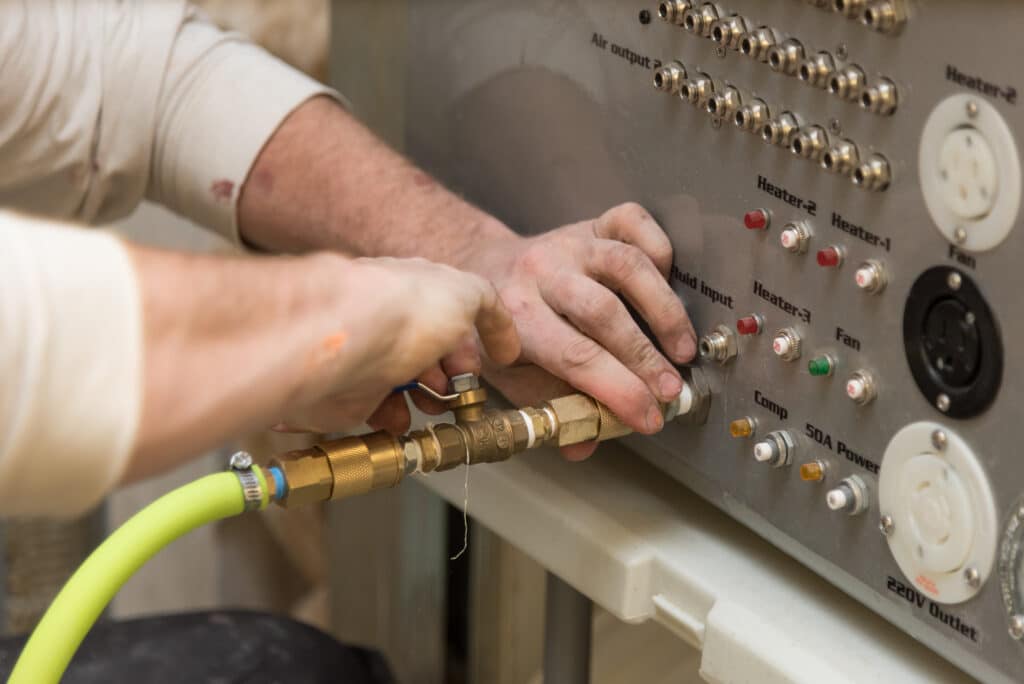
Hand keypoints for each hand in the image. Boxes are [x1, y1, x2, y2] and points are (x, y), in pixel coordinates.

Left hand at [279, 255, 519, 434]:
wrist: (348, 342)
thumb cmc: (403, 309)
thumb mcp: (467, 292)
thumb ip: (487, 305)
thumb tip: (498, 324)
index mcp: (417, 289)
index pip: (454, 313)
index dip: (477, 338)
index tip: (498, 359)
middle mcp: (392, 319)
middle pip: (432, 352)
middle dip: (453, 375)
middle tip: (463, 389)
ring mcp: (370, 354)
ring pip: (407, 383)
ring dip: (429, 399)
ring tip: (435, 405)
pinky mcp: (350, 389)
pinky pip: (379, 409)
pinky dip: (396, 417)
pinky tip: (404, 418)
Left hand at [472, 203, 695, 458]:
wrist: (481, 266)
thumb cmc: (501, 328)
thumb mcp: (510, 375)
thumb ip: (550, 407)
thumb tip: (584, 445)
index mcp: (515, 314)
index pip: (574, 356)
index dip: (618, 390)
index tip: (647, 416)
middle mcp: (541, 272)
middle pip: (604, 313)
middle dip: (644, 359)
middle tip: (670, 391)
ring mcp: (568, 242)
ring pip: (626, 265)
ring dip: (662, 311)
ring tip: (681, 348)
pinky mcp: (590, 223)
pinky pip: (631, 222)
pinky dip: (658, 247)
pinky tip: (668, 282)